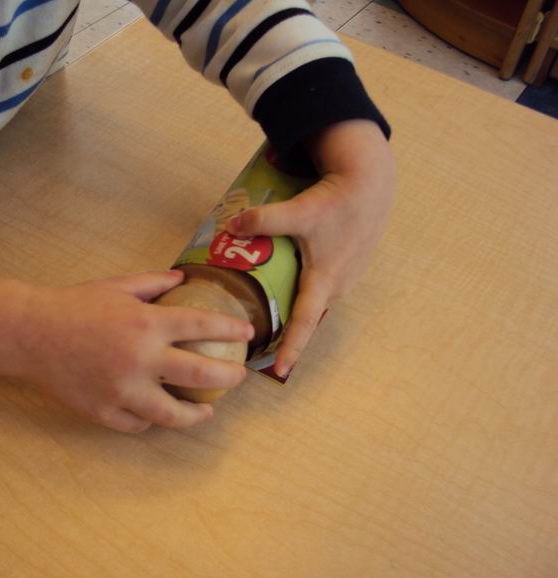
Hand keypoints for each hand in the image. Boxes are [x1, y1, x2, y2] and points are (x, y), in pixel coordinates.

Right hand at [19, 270, 253, 432]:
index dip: (231, 329)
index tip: (247, 333)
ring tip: (207, 412)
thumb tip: (183, 279)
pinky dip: (151, 419)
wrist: (31, 333)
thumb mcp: (118, 285)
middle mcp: (140, 360)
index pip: (203, 326)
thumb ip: (154, 282)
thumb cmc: (75, 305)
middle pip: (201, 375)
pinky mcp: (103, 411)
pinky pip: (138, 423)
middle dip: (229, 377)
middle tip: (238, 377)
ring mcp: (122, 390)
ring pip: (173, 414)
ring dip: (197, 415)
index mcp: (146, 324)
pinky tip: (159, 413)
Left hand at [227, 119, 395, 376]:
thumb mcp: (299, 211)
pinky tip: (286, 282)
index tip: (279, 370)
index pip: (304, 322)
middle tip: (259, 343)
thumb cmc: (338, 200)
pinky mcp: (345, 265)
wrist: (370, 182)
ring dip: (293, 308)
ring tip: (266, 316)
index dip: (292, 347)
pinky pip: (320, 285)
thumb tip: (231, 226)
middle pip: (305, 315)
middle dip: (285, 331)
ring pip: (313, 299)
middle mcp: (337, 285)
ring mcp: (344, 277)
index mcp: (325, 280)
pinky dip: (303, 290)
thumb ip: (264, 220)